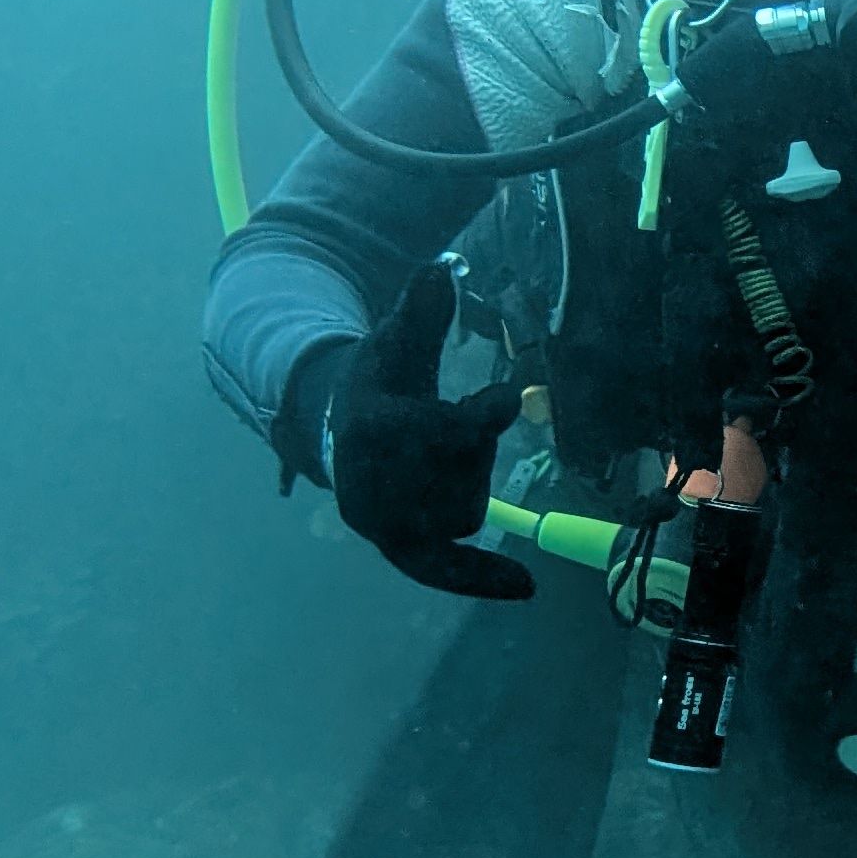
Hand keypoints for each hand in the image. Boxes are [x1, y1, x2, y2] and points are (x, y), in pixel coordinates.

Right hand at [329, 264, 532, 600]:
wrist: (334, 435)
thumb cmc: (377, 384)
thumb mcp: (393, 345)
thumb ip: (418, 316)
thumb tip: (437, 270)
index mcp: (368, 428)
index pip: (436, 428)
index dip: (479, 416)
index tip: (511, 397)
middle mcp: (369, 484)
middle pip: (456, 470)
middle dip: (472, 442)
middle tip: (472, 412)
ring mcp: (383, 522)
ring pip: (462, 509)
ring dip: (470, 477)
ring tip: (441, 447)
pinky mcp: (400, 548)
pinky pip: (444, 567)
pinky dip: (479, 574)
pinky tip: (522, 587)